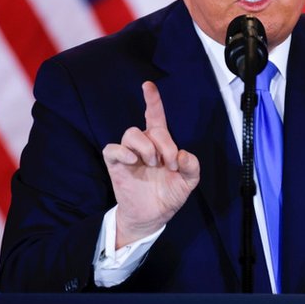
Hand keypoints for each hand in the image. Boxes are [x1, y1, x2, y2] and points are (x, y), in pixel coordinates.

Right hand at [102, 81, 199, 247]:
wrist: (152, 217)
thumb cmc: (168, 195)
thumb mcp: (188, 183)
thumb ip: (192, 167)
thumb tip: (182, 155)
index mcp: (160, 144)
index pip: (155, 116)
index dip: (152, 100)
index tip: (148, 85)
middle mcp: (143, 145)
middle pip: (150, 129)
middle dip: (165, 145)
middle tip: (170, 165)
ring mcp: (128, 154)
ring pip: (131, 133)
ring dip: (146, 147)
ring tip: (152, 164)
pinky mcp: (116, 164)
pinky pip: (112, 149)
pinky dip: (122, 151)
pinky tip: (133, 160)